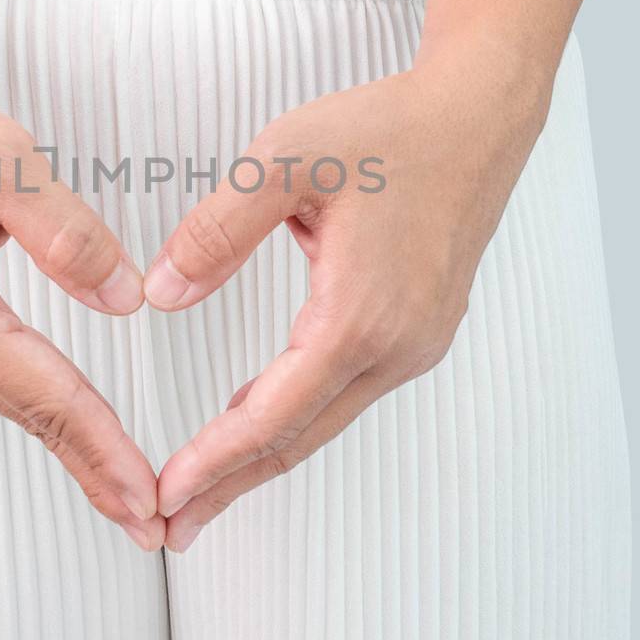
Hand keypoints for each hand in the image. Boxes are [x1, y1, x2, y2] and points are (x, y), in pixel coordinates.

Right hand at [0, 50, 164, 549]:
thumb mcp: (5, 164)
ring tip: (123, 486)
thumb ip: (70, 235)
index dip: (104, 449)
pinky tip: (72, 428)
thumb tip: (124, 297)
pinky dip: (44, 411)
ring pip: (15, 403)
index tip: (145, 496)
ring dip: (72, 444)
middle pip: (32, 417)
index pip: (47, 395)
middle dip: (95, 470)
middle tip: (151, 522)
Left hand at [144, 31, 557, 550]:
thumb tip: (162, 292)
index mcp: (361, 314)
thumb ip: (217, 231)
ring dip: (261, 456)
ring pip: (323, 419)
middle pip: (298, 437)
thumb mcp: (284, 158)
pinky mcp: (419, 330)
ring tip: (203, 488)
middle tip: (171, 525)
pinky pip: (345, 391)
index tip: (166, 493)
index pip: (272, 413)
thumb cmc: (391, 128)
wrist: (478, 115)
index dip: (213, 460)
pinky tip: (255, 420)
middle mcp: (396, 344)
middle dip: (230, 484)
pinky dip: (293, 416)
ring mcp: (415, 342)